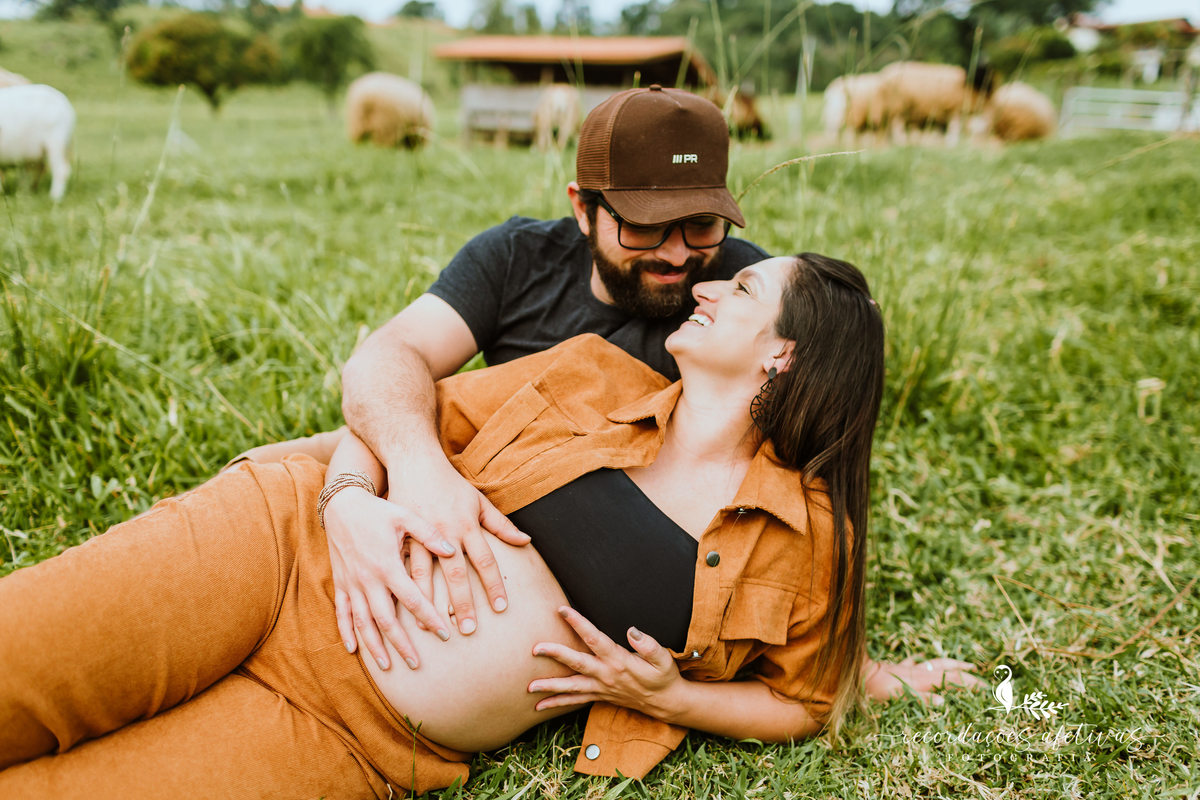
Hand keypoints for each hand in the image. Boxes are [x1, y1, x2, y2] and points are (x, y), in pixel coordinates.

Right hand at [323, 487, 454, 670]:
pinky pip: (341, 612)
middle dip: (402, 644)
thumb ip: (429, 535)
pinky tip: (354, 650)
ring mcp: (352, 583)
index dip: (429, 617)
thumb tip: (452, 551)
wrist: (341, 504)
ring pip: (363, 622)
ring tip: (388, 666)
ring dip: (375, 646)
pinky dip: (346, 632)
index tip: (444, 633)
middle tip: (417, 663)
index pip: (412, 599)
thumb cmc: (377, 510)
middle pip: (386, 620)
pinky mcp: (340, 582)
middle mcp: (368, 579)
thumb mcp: (406, 516)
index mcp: (388, 565)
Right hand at [385, 459, 529, 635]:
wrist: (412, 461)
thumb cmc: (448, 483)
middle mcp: (442, 534)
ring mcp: (418, 537)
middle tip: (468, 630)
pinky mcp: (398, 538)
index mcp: (465, 525)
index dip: (494, 584)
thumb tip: (526, 541)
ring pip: (422, 577)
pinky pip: (399, 569)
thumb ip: (500, 524)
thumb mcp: (477, 499)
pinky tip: (397, 610)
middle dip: (462, 604)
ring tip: (429, 632)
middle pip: (455, 575)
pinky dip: (400, 588)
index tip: (501, 608)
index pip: (484, 561)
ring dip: (426, 605)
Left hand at [527, 606, 685, 718]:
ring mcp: (601, 688)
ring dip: (550, 686)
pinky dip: (557, 703)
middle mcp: (606, 675)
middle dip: (555, 654)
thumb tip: (632, 631)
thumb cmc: (663, 676)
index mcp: (619, 661)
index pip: (595, 639)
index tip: (563, 610)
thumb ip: (649, 645)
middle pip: (576, 663)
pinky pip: (575, 701)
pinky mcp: (599, 696)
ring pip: (572, 687)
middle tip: (535, 648)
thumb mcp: (663, 659)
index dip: (579, 623)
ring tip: (530, 687)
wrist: (665, 703)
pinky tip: (540, 706)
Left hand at [864, 657, 982, 704]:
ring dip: (946, 663)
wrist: (857, 674)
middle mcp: (919, 672)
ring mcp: (908, 669)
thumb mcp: (902, 698)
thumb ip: (923, 700)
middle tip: (976, 670)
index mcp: (924, 679)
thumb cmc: (879, 690)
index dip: (970, 682)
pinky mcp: (896, 668)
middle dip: (962, 669)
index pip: (953, 679)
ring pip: (932, 663)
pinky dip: (919, 662)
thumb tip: (945, 702)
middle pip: (945, 667)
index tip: (986, 686)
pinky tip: (918, 661)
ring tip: (955, 664)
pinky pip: (912, 664)